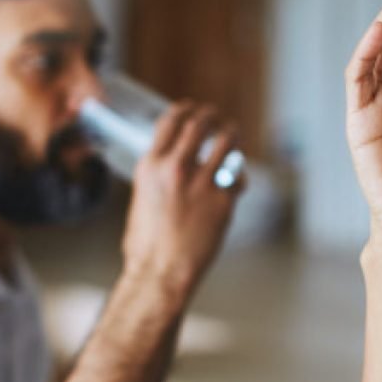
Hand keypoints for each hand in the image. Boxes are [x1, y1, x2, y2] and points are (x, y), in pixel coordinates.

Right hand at [121, 102, 245, 294]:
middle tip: (217, 119)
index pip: (171, 120)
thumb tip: (173, 160)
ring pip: (227, 141)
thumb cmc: (147, 243)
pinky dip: (238, 178)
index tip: (193, 109)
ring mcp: (202, 182)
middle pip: (201, 123)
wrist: (160, 272)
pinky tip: (236, 183)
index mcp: (151, 166)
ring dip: (232, 134)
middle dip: (212, 116)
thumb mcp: (143, 197)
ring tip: (233, 135)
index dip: (185, 109)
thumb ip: (159, 174)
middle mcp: (176, 168)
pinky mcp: (223, 199)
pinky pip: (238, 177)